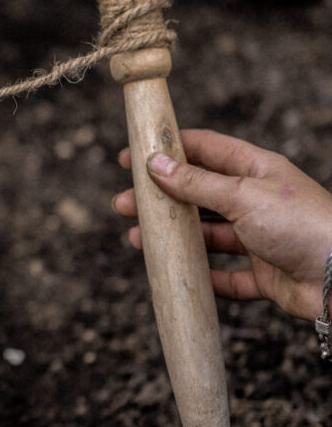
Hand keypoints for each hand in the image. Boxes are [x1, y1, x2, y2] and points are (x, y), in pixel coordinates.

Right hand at [112, 129, 331, 321]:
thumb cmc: (302, 225)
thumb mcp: (243, 196)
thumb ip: (197, 183)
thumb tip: (157, 164)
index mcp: (257, 170)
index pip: (205, 150)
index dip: (168, 150)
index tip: (132, 156)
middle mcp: (257, 201)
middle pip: (199, 195)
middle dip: (161, 199)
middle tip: (124, 204)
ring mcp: (260, 238)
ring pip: (207, 236)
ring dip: (174, 237)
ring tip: (138, 240)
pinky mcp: (264, 275)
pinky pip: (225, 276)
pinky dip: (201, 277)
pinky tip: (177, 274)